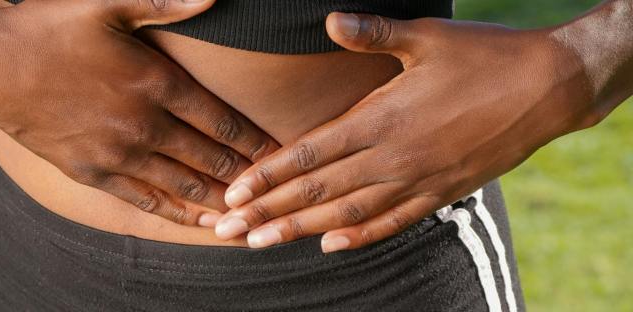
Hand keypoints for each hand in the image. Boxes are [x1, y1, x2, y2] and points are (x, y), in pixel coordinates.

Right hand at [0, 0, 278, 225]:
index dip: (255, 140)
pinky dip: (175, 212)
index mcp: (156, 81)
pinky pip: (144, 199)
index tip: (280, 152)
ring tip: (245, 213)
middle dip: (246, 174)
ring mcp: (118, 152)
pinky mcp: (91, 170)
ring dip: (218, 200)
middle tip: (273, 189)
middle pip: (210, 157)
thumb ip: (167, 3)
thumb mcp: (108, 5)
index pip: (221, 119)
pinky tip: (196, 221)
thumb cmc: (48, 28)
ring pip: (182, 184)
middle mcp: (144, 123)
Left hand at [213, 12, 599, 250]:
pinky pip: (394, 221)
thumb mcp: (427, 37)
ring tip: (261, 243)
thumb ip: (373, 34)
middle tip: (226, 231)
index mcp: (383, 117)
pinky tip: (331, 245)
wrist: (550, 88)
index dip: (267, 176)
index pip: (309, 153)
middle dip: (268, 211)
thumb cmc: (485, 55)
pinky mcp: (442, 192)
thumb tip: (331, 20)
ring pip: (347, 211)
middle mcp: (394, 155)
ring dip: (301, 229)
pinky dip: (360, 235)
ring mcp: (419, 179)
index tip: (233, 194)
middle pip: (317, 189)